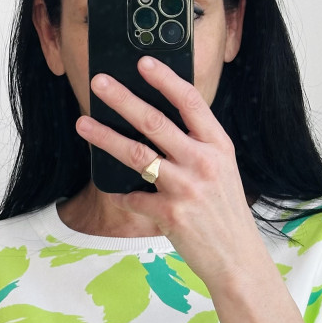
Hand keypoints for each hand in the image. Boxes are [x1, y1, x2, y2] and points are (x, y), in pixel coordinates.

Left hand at [74, 55, 267, 292]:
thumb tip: (158, 125)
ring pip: (135, 154)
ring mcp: (186, 188)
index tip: (143, 62)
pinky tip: (116, 192)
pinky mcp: (170, 214)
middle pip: (155, 121)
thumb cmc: (226, 215)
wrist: (238, 260)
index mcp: (218, 147)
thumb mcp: (223, 172)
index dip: (165, 79)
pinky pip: (134, 197)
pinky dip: (122, 194)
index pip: (190, 102)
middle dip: (122, 98)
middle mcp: (203, 163)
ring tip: (83, 124)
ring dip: (104, 137)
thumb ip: (197, 148)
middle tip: (99, 82)